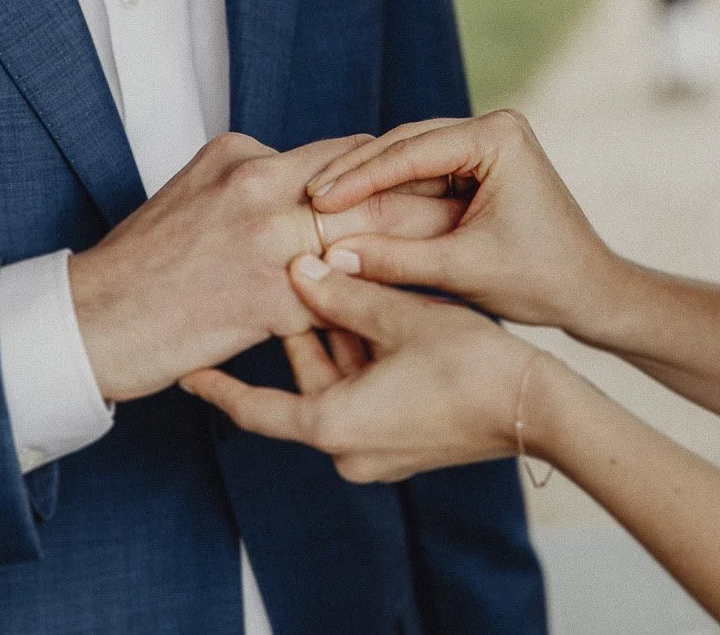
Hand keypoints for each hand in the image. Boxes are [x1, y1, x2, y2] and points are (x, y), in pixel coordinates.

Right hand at [69, 134, 463, 402]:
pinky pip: (339, 299)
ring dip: (412, 252)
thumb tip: (300, 174)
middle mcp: (259, 187)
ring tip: (462, 262)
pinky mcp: (268, 299)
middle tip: (473, 212)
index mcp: (244, 156)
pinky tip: (412, 318)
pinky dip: (375, 307)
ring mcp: (264, 242)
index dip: (395, 168)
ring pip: (362, 240)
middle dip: (423, 201)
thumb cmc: (142, 261)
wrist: (94, 320)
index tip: (439, 180)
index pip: (344, 153)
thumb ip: (253, 178)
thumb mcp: (194, 189)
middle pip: (367, 189)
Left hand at [181, 255, 544, 482]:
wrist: (537, 409)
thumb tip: (299, 269)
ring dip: (334, 338)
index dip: (215, 386)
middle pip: (303, 383)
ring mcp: (378, 450)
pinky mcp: (404, 441)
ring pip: (337, 384)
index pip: (254, 409)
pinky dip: (361, 357)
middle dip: (295, 331)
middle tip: (275, 282)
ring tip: (326, 280)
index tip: (182, 370)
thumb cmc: (471, 366)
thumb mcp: (400, 318)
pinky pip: (365, 396)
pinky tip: (369, 308)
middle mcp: (348, 449)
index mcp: (333, 427)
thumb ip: (342, 295)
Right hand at [305, 110, 618, 329]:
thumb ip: (395, 260)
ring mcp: (486, 142)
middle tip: (306, 195)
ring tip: (318, 201)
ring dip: (366, 180)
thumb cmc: (541, 281)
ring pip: (409, 157)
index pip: (412, 151)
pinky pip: (422, 174)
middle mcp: (493, 127)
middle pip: (405, 144)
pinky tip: (349, 207)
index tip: (316, 199)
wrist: (590, 293)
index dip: (359, 176)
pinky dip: (388, 192)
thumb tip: (328, 256)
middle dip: (355, 172)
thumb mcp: (462, 271)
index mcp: (498, 136)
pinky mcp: (479, 164)